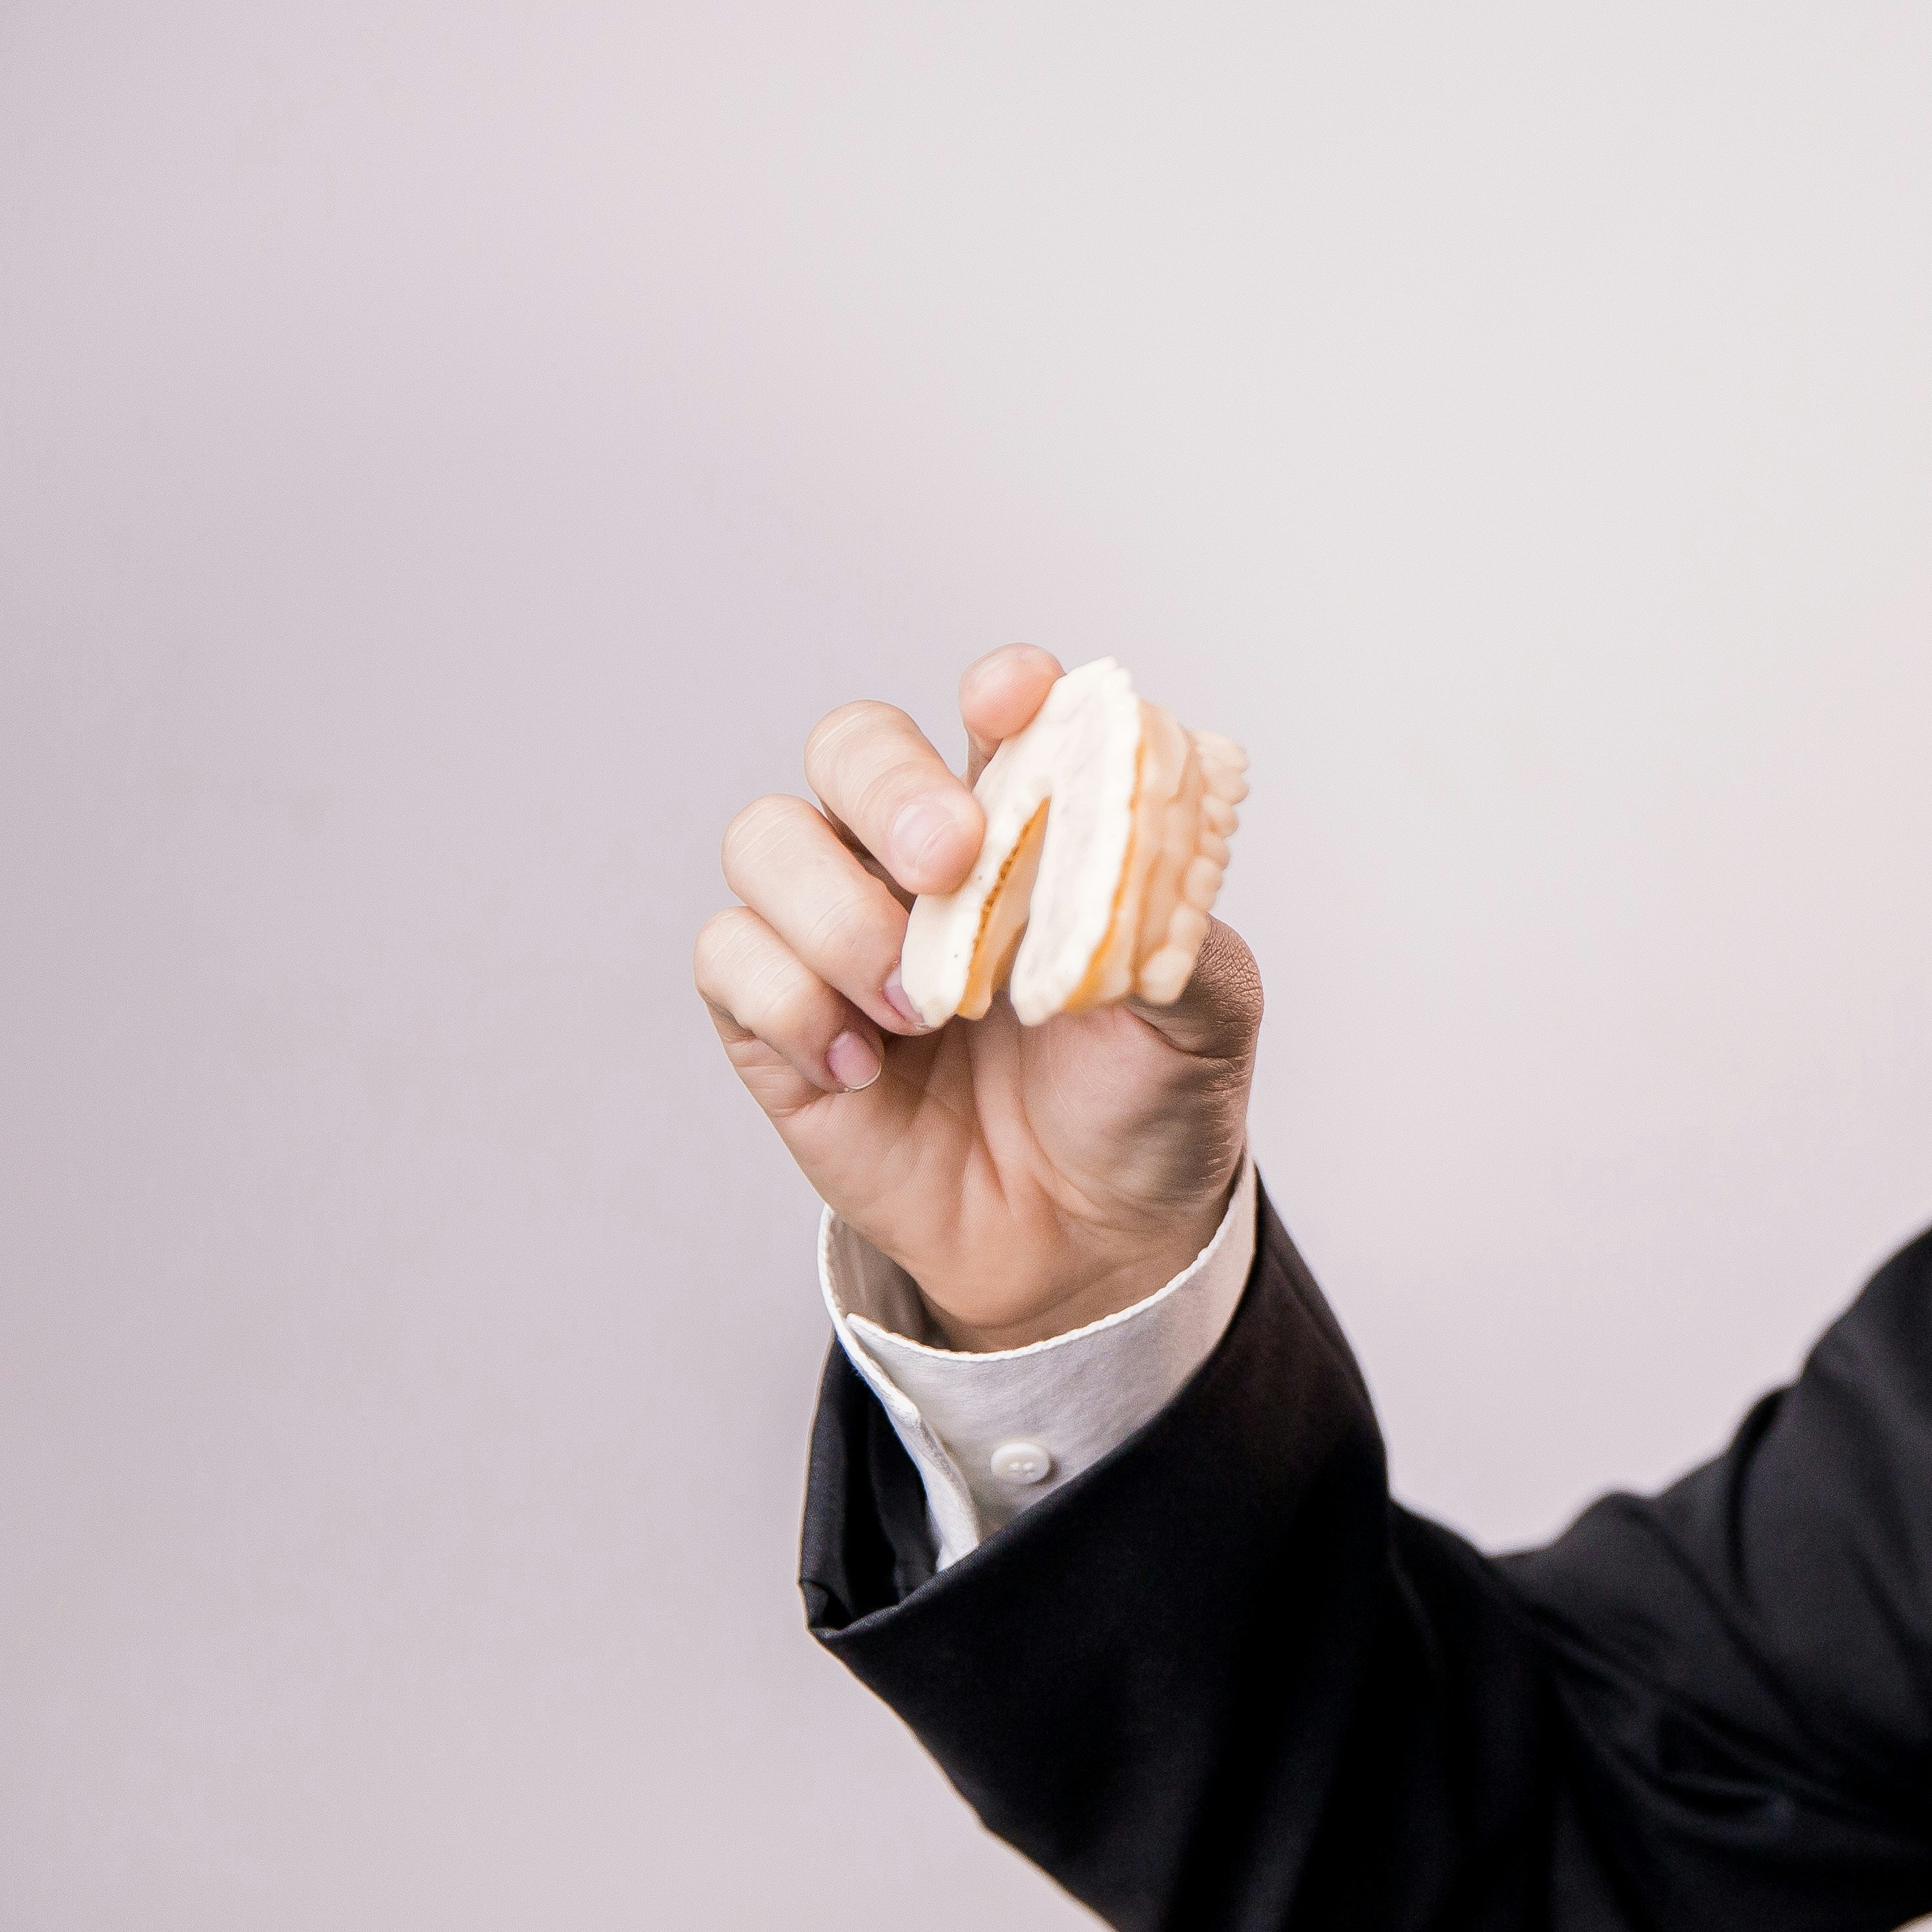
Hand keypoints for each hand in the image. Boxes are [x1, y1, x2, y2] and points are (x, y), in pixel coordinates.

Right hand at [698, 644, 1261, 1347]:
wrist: (1094, 1242)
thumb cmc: (1145, 1102)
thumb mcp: (1202, 1016)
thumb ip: (1166, 928)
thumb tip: (1126, 865)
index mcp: (1031, 824)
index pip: (998, 711)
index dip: (999, 688)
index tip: (1009, 698)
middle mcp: (921, 859)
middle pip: (852, 744)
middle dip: (890, 787)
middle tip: (949, 862)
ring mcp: (839, 930)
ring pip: (766, 838)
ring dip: (838, 915)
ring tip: (920, 1009)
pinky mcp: (776, 1018)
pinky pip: (729, 960)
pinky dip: (791, 1006)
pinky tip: (861, 1070)